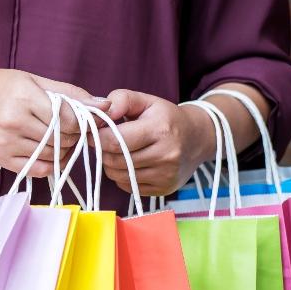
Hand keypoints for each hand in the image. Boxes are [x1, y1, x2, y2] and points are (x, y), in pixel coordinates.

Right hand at [0, 69, 109, 177]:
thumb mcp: (33, 80)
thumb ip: (70, 94)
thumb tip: (104, 105)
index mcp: (23, 97)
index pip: (67, 120)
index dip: (80, 122)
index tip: (80, 119)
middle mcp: (12, 122)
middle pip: (62, 140)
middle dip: (73, 136)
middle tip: (69, 129)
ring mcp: (5, 143)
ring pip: (52, 156)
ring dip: (62, 150)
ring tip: (57, 137)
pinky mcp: (0, 159)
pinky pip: (37, 169)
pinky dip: (49, 163)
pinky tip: (46, 151)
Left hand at [96, 89, 215, 195]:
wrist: (196, 139)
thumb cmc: (165, 118)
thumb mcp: (146, 101)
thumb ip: (121, 99)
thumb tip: (99, 113)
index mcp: (161, 130)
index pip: (114, 141)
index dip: (97, 136)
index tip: (93, 132)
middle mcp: (165, 155)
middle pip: (114, 160)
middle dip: (103, 150)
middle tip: (105, 141)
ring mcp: (165, 175)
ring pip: (117, 175)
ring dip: (111, 164)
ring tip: (119, 151)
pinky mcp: (162, 190)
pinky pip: (127, 186)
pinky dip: (122, 175)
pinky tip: (131, 163)